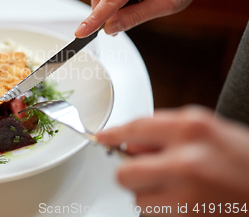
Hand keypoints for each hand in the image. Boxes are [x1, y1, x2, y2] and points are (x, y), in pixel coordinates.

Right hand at [75, 0, 207, 37]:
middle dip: (103, 14)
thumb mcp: (166, 6)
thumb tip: (110, 28)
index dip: (95, 18)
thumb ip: (136, 17)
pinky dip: (114, 0)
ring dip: (110, 8)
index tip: (80, 32)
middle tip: (115, 30)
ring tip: (133, 11)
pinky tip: (130, 3)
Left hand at [96, 106, 248, 214]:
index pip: (135, 127)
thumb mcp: (210, 131)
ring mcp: (187, 196)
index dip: (113, 134)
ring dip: (153, 197)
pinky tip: (191, 204)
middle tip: (151, 174)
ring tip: (185, 191)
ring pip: (139, 201)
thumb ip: (167, 132)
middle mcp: (185, 160)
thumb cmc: (248, 161)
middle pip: (124, 173)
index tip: (102, 138)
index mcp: (192, 128)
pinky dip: (166, 213)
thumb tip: (129, 144)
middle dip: (132, 175)